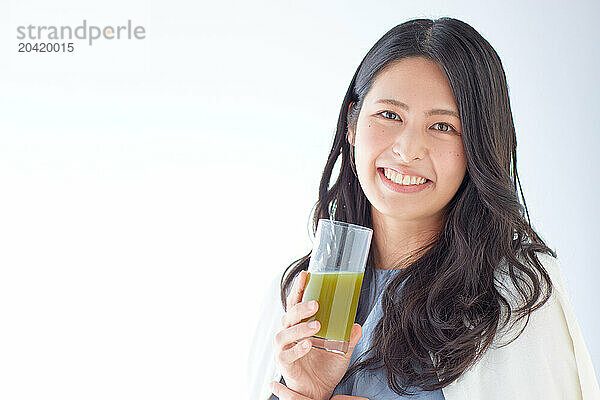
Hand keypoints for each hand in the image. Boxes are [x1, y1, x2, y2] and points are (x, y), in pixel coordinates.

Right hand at [272, 270, 362, 399]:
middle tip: (316, 303)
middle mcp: (288, 334)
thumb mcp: (342, 350)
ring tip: (316, 325)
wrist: (319, 391)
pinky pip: (287, 354)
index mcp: (299, 326)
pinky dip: (298, 349)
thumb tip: (357, 325)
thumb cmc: (325, 368)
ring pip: (285, 333)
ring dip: (300, 327)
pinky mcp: (283, 363)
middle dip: (301, 307)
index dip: (299, 288)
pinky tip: (308, 345)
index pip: (296, 303)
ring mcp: (283, 348)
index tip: (305, 274)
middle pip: (289, 315)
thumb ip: (349, 337)